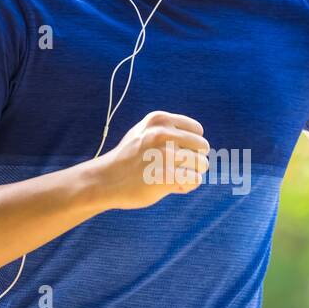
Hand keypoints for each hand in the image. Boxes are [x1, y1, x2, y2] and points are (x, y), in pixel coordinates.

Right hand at [92, 110, 210, 209]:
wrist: (105, 180)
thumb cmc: (128, 158)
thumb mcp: (143, 132)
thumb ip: (167, 129)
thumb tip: (199, 133)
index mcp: (159, 120)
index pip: (198, 131)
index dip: (191, 145)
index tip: (176, 154)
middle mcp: (163, 134)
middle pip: (203, 147)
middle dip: (193, 160)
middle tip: (175, 169)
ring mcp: (165, 155)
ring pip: (202, 165)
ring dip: (191, 174)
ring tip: (172, 178)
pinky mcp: (167, 176)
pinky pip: (195, 180)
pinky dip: (187, 186)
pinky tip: (172, 187)